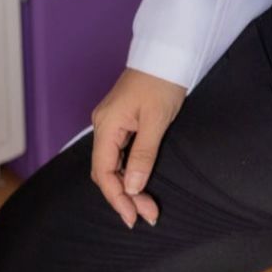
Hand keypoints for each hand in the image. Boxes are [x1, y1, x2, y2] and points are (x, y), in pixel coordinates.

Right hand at [90, 66, 186, 229]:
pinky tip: (139, 183)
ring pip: (112, 163)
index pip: (104, 172)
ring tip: (145, 205)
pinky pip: (119, 152)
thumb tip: (131, 187)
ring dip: (127, 185)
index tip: (133, 217)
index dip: (117, 198)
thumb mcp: (157, 120)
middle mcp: (103, 125)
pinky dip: (129, 170)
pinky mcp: (122, 119)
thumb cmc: (163, 81)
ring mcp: (111, 122)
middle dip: (122, 196)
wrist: (167, 53)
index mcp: (106, 125)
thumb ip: (143, 155)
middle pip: (105, 171)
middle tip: (145, 214)